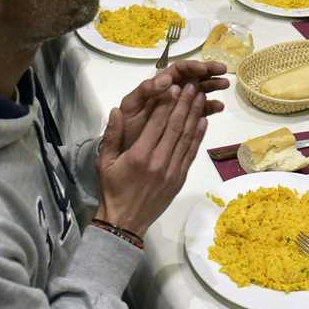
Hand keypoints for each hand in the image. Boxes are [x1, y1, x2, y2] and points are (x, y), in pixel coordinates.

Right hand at [96, 83, 207, 235]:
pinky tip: (204, 121)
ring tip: (201, 96)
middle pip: (176, 126)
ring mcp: (173, 170)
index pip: (157, 123)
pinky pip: (192, 152)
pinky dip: (199, 135)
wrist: (125, 223)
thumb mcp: (104, 162)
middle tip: (192, 85)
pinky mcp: (180, 177)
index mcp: (140, 155)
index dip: (168, 103)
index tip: (175, 86)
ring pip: (187, 137)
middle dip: (185, 103)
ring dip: (195, 115)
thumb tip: (116, 110)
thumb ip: (111, 136)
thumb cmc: (112, 190)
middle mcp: (159, 161)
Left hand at [117, 60, 228, 149]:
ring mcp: (177, 105)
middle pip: (190, 76)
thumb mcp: (131, 107)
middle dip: (207, 71)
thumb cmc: (125, 128)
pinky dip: (209, 107)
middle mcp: (169, 92)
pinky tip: (219, 108)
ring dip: (211, 86)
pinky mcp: (182, 119)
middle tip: (223, 69)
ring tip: (225, 84)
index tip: (204, 69)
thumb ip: (145, 91)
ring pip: (197, 90)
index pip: (176, 70)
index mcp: (156, 86)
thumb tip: (166, 78)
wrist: (124, 154)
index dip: (191, 66)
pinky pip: (198, 110)